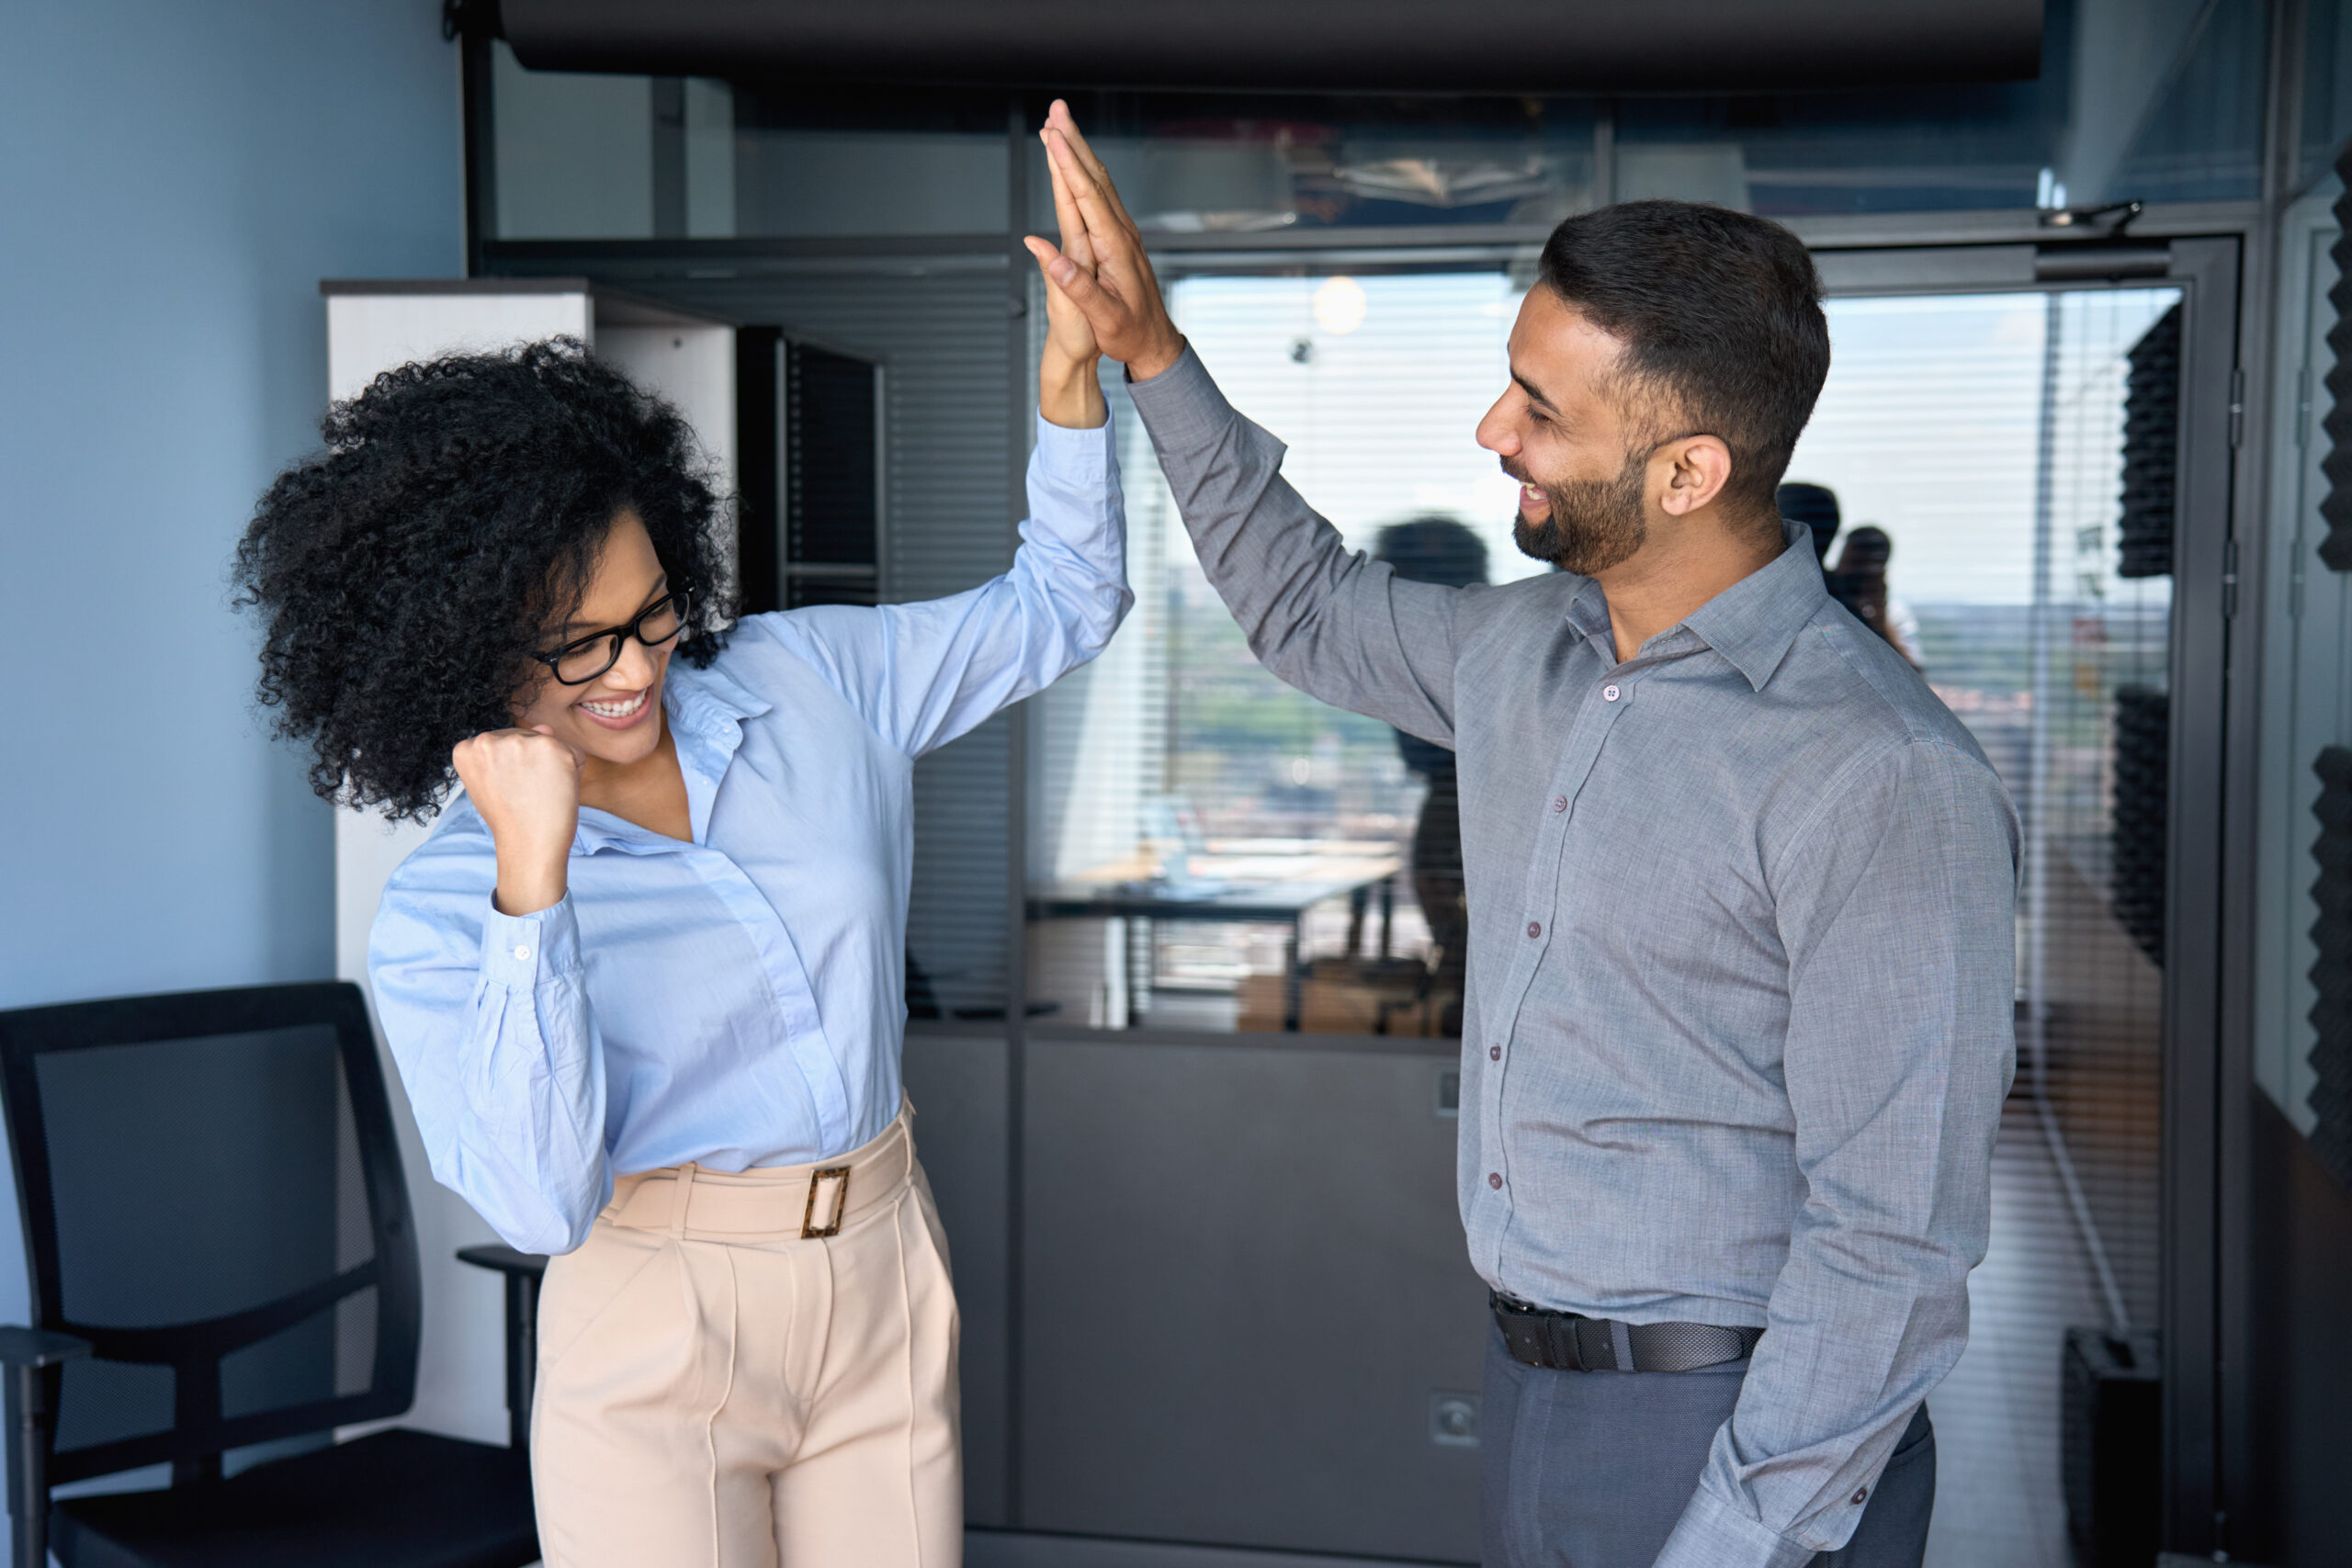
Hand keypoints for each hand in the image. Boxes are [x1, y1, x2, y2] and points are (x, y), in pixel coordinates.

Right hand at [452, 725, 583, 914]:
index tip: (506, 789)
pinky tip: (557, 790)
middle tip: (525, 794)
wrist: (528, 846)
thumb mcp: (498, 781)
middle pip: (526, 739)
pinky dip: (574, 771)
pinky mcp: (552, 748)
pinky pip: (574, 752)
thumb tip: (545, 727)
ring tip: (540, 792)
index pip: (502, 743)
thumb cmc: (512, 818)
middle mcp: (489, 739)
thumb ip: (514, 750)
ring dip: (554, 767)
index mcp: (467, 748)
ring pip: (551, 744)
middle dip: (534, 764)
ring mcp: (521, 741)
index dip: (512, 768)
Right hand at [1021, 100, 1186, 381]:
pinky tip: (1079, 161)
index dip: (1068, 165)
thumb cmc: (1129, 334)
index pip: (1088, 197)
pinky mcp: (1119, 238)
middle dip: (1074, 142)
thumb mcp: (1104, 318)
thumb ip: (1079, 289)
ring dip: (1080, 151)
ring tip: (1061, 125)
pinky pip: (1101, 196)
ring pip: (1099, 182)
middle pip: (1095, 178)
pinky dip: (1086, 171)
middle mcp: (1121, 233)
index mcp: (1115, 247)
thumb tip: (1052, 258)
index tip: (1052, 138)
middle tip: (1056, 110)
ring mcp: (1122, 233)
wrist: (1155, 342)